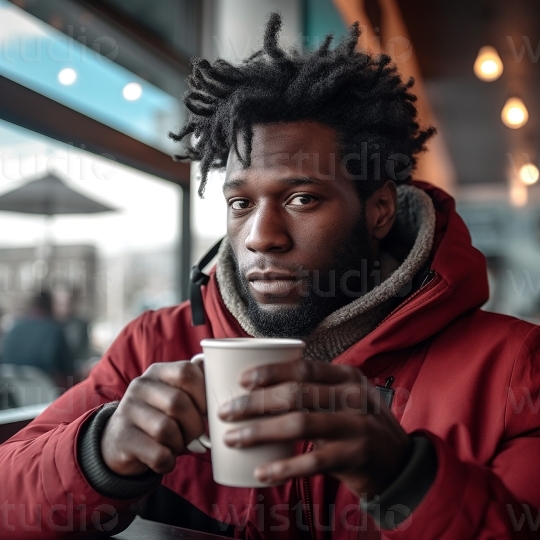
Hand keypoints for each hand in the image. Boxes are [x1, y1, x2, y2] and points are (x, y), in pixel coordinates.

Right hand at [101, 361, 206, 475]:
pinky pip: (157, 454)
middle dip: (194, 425)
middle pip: (178, 403)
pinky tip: (166, 459)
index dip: (204, 393)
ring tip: (178, 445)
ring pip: (166, 429)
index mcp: (158, 372)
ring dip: (180, 443)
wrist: (120, 442)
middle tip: (196, 435)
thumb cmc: (161, 416)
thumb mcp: (175, 394)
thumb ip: (197, 385)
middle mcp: (140, 386)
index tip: (208, 410)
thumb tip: (224, 378)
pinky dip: (168, 461)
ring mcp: (127, 411)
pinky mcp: (122, 438)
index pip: (187, 372)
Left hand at [218, 359, 410, 499]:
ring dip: (260, 432)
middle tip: (225, 412)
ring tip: (233, 438)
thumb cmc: (359, 424)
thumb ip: (316, 389)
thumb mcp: (346, 397)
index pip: (303, 367)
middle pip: (295, 394)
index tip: (241, 380)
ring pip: (299, 424)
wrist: (399, 462)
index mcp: (347, 376)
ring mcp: (355, 426)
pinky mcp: (355, 457)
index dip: (270, 371)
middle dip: (255, 402)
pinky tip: (260, 473)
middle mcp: (352, 397)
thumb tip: (262, 388)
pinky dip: (283, 467)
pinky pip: (312, 462)